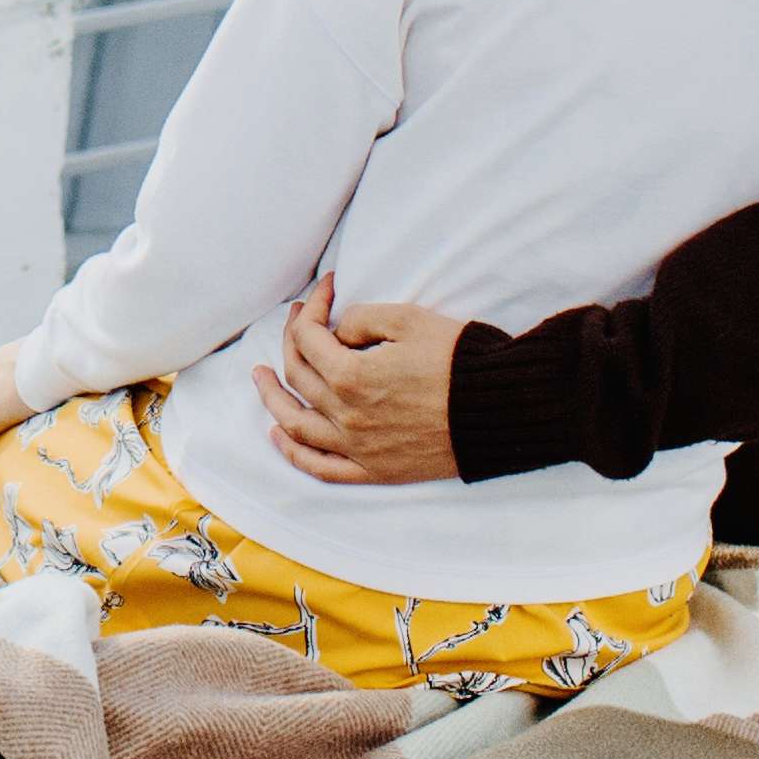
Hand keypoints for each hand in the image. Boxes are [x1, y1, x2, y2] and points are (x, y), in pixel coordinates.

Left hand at [255, 278, 465, 485]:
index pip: (309, 337)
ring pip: (296, 425)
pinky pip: (322, 468)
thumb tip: (337, 332)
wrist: (499, 409)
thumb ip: (361, 320)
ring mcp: (358, 447)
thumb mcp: (408, 319)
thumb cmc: (457, 359)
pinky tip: (279, 435)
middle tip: (298, 317)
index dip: (312, 307)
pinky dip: (294, 452)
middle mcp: (346, 416)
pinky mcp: (375, 470)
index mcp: (350, 376)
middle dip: (292, 338)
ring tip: (259, 378)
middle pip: (299, 375)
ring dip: (272, 398)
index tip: (326, 288)